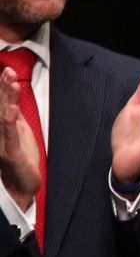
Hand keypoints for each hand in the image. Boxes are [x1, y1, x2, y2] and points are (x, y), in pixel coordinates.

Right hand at [0, 66, 41, 205]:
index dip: (3, 87)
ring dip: (7, 100)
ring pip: (2, 117)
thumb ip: (14, 116)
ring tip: (12, 84)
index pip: (1, 103)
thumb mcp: (19, 132)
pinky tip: (13, 111)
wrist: (21, 186)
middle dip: (3, 88)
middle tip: (8, 71)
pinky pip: (9, 136)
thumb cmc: (20, 158)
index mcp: (1, 126)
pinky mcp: (10, 154)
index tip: (7, 70)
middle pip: (0, 106)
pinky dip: (10, 123)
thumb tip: (13, 98)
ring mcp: (1, 142)